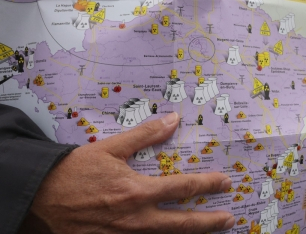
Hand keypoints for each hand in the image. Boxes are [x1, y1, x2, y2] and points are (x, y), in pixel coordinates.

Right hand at [19, 112, 234, 233]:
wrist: (39, 197)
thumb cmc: (75, 171)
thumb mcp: (111, 148)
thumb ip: (145, 135)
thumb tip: (173, 120)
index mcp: (137, 192)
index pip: (183, 188)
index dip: (208, 185)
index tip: (225, 182)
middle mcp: (135, 218)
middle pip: (181, 223)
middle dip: (208, 221)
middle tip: (228, 218)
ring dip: (189, 233)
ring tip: (208, 229)